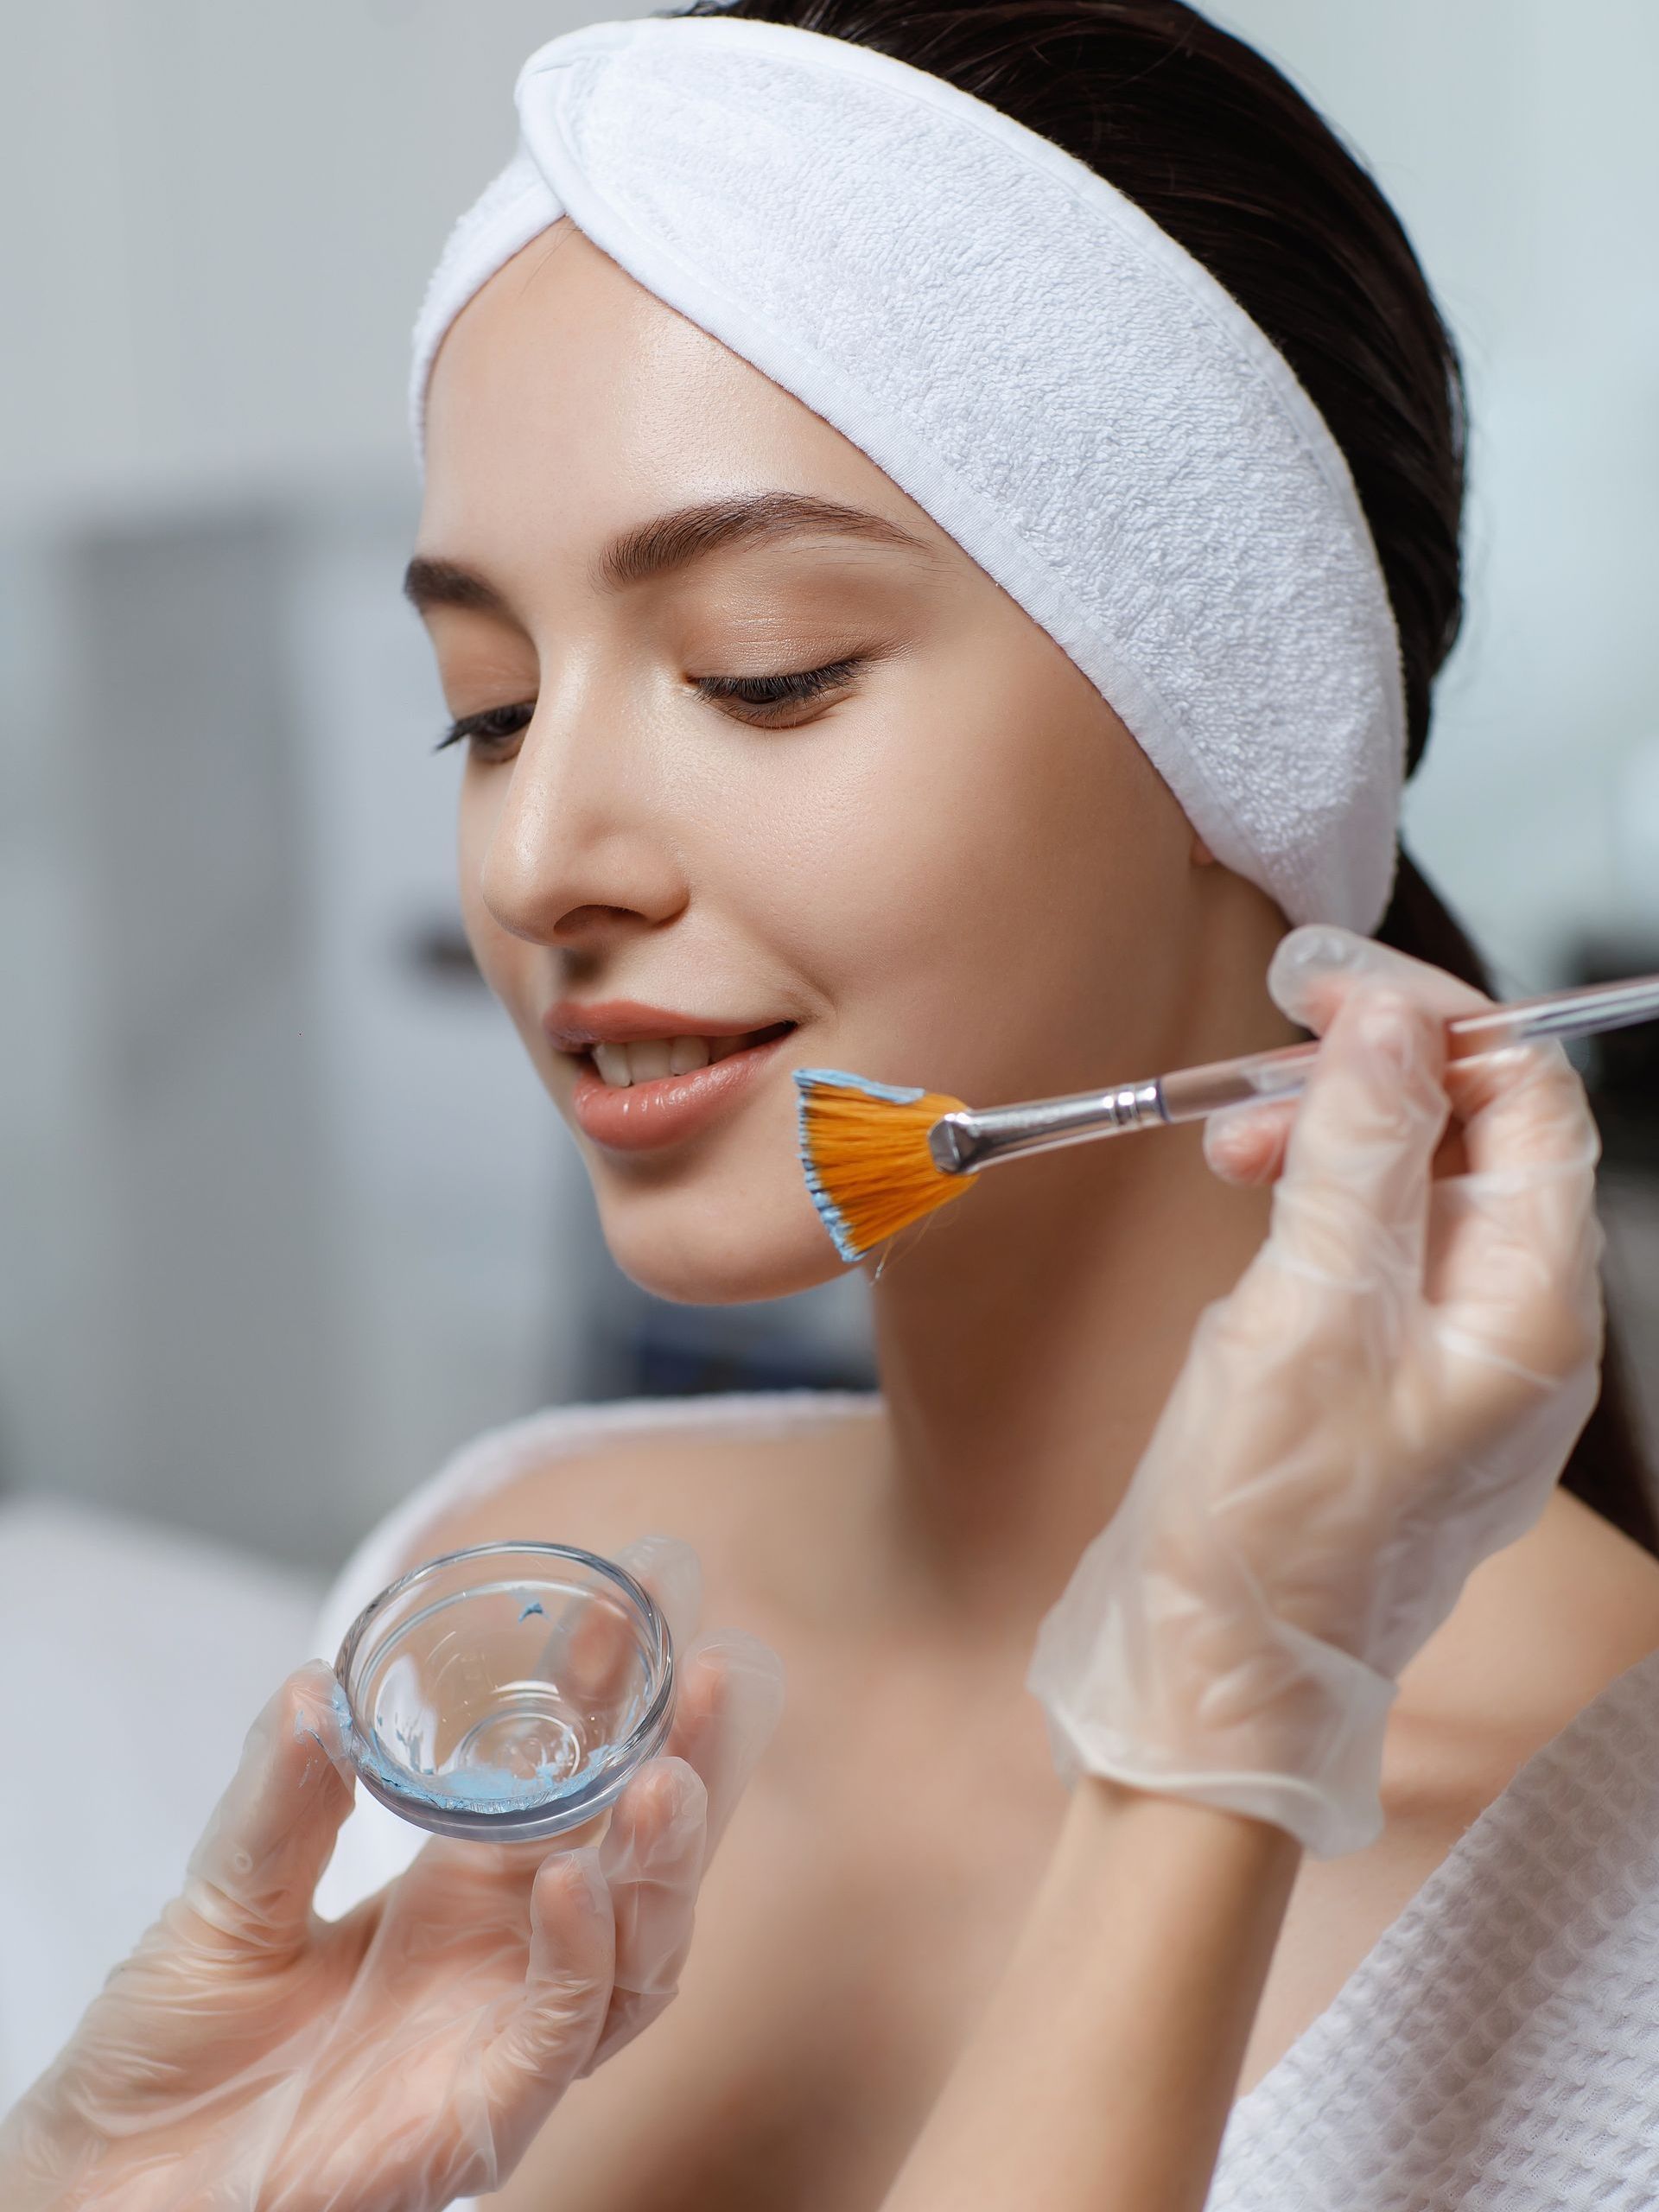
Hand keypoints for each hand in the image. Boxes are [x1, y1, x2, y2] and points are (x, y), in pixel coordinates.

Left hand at [0, 1536, 783, 2211]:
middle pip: (641, 1855)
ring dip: (666, 1862)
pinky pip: (560, 2036)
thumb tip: (325, 1683)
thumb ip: (283, 1795)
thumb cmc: (169, 2049)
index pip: (571, 1776)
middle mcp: (508, 1957)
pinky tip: (572, 1884)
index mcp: (464, 1889)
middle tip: (718, 1668)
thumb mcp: (224, 1889)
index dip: (614, 1692)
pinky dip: (581, 1959)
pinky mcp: (483, 2118)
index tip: (646, 1595)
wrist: (110, 2186)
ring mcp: (505, 2038)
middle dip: (695, 1762)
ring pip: (639, 1950)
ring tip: (665, 1776)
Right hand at [1027, 924, 1603, 1856]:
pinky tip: (1252, 1210)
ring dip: (1329, 1134)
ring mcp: (1454, 1355)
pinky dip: (1314, 1202)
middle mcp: (1515, 1326)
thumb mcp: (1311, 1309)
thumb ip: (1358, 1151)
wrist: (1214, 1675)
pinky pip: (1375, 1249)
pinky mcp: (1389, 1376)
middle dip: (1369, 1076)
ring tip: (1232, 1150)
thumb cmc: (1270, 1521)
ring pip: (1415, 1185)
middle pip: (1475, 1135)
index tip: (1323, 981)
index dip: (1433, 1019)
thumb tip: (1390, 1018)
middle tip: (1263, 1058)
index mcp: (1535, 1308)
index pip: (1528, 1101)